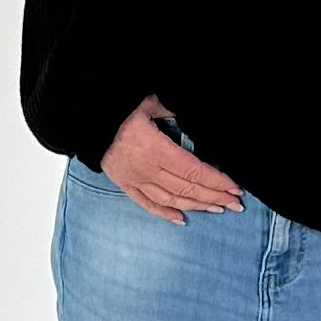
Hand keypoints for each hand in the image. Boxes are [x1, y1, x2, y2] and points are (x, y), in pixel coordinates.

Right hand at [99, 96, 244, 223]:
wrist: (85, 121)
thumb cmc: (118, 109)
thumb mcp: (148, 102)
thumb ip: (171, 109)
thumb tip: (190, 114)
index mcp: (156, 149)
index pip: (194, 171)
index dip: (217, 181)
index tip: (235, 188)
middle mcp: (147, 169)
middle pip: (187, 188)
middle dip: (215, 196)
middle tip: (235, 204)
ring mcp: (136, 179)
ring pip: (171, 199)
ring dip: (196, 206)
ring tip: (217, 208)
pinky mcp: (126, 184)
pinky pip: (148, 204)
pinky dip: (165, 214)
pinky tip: (181, 219)